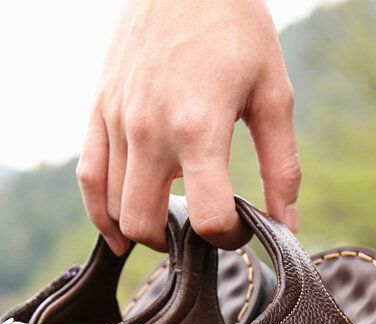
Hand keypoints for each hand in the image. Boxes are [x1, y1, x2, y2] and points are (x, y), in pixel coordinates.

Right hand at [77, 0, 300, 252]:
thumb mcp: (274, 95)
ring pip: (113, 207)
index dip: (228, 237)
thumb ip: (282, 166)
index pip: (206, 217)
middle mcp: (149, 130)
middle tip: (200, 233)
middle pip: (146, 223)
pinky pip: (88, 176)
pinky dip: (100, 211)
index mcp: (198, 128)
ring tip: (169, 228)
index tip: (239, 228)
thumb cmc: (236, 28)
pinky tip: (117, 231)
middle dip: (177, 244)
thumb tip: (286, 223)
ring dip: (142, 229)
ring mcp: (117, 120)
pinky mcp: (100, 108)